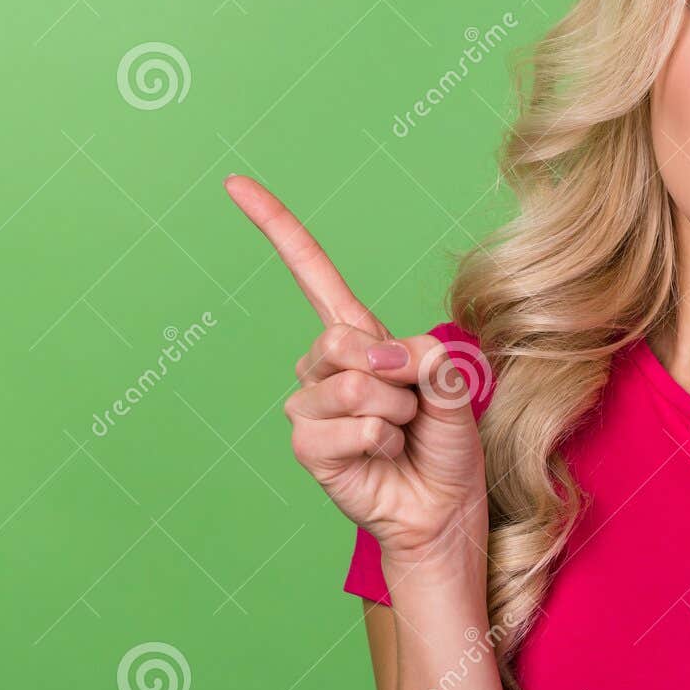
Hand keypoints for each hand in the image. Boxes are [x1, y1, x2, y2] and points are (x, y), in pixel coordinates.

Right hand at [223, 174, 487, 568]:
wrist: (443, 506)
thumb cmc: (447, 443)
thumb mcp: (455, 386)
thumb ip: (431, 359)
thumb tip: (390, 358)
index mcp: (360, 335)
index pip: (311, 272)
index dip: (276, 227)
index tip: (234, 183)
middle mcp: (327, 365)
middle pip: (341, 339)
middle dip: (394, 373)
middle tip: (413, 403)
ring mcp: (312, 406)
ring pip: (351, 387)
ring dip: (394, 413)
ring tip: (401, 433)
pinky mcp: (308, 448)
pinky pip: (346, 428)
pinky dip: (380, 441)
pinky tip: (383, 455)